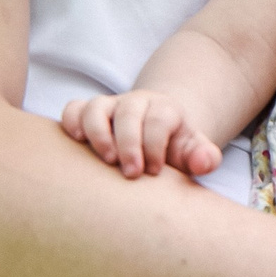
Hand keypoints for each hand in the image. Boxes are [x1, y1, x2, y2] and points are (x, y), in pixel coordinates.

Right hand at [58, 89, 220, 181]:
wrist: (154, 135)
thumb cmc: (171, 149)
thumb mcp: (192, 152)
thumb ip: (203, 157)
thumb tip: (204, 162)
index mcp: (165, 110)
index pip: (160, 119)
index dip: (156, 145)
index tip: (155, 171)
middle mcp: (136, 103)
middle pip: (130, 111)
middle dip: (130, 143)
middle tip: (132, 173)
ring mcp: (110, 106)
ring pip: (97, 107)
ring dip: (98, 133)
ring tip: (106, 160)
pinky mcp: (88, 114)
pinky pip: (73, 110)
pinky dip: (72, 123)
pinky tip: (78, 143)